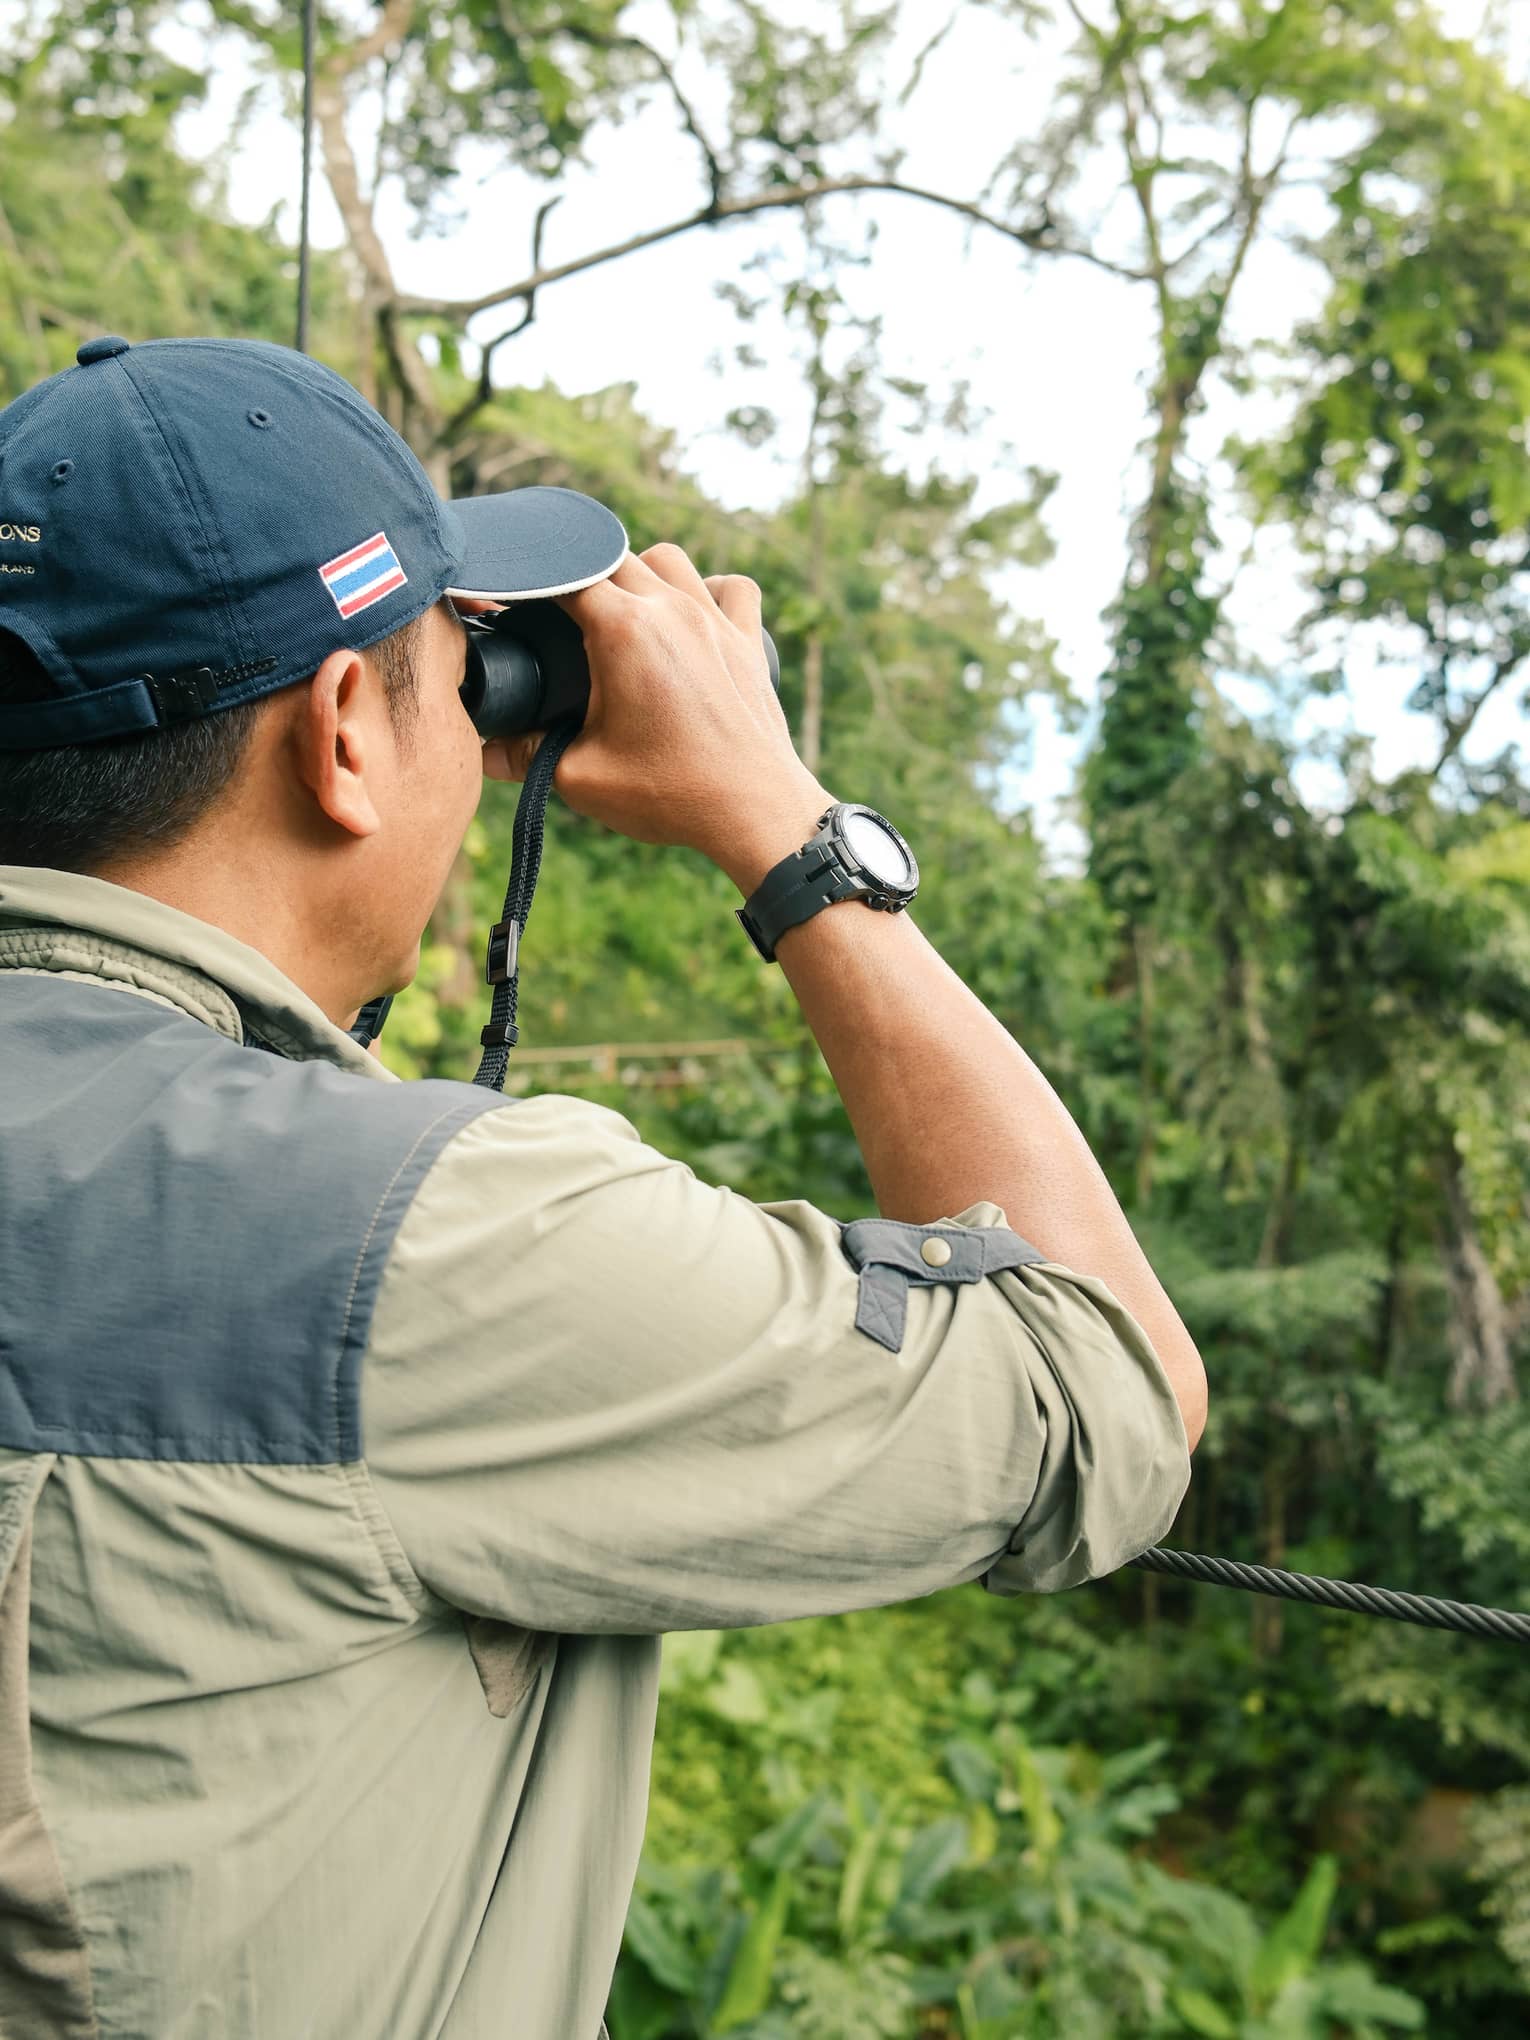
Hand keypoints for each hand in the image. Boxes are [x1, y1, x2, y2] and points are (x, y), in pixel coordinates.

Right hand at [480, 543, 829, 877]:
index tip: (517, 606)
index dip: (532, 585)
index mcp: (624, 631)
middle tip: (564, 623)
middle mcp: (671, 609)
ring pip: (668, 558)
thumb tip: (483, 752)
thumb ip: (524, 756)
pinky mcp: (748, 641)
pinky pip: (732, 586)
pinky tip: (694, 614)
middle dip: (580, 579)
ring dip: (640, 573)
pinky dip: (710, 588)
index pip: (562, 576)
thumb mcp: (581, 778)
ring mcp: (715, 620)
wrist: (754, 812)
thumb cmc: (671, 795)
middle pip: (611, 556)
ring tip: (625, 614)